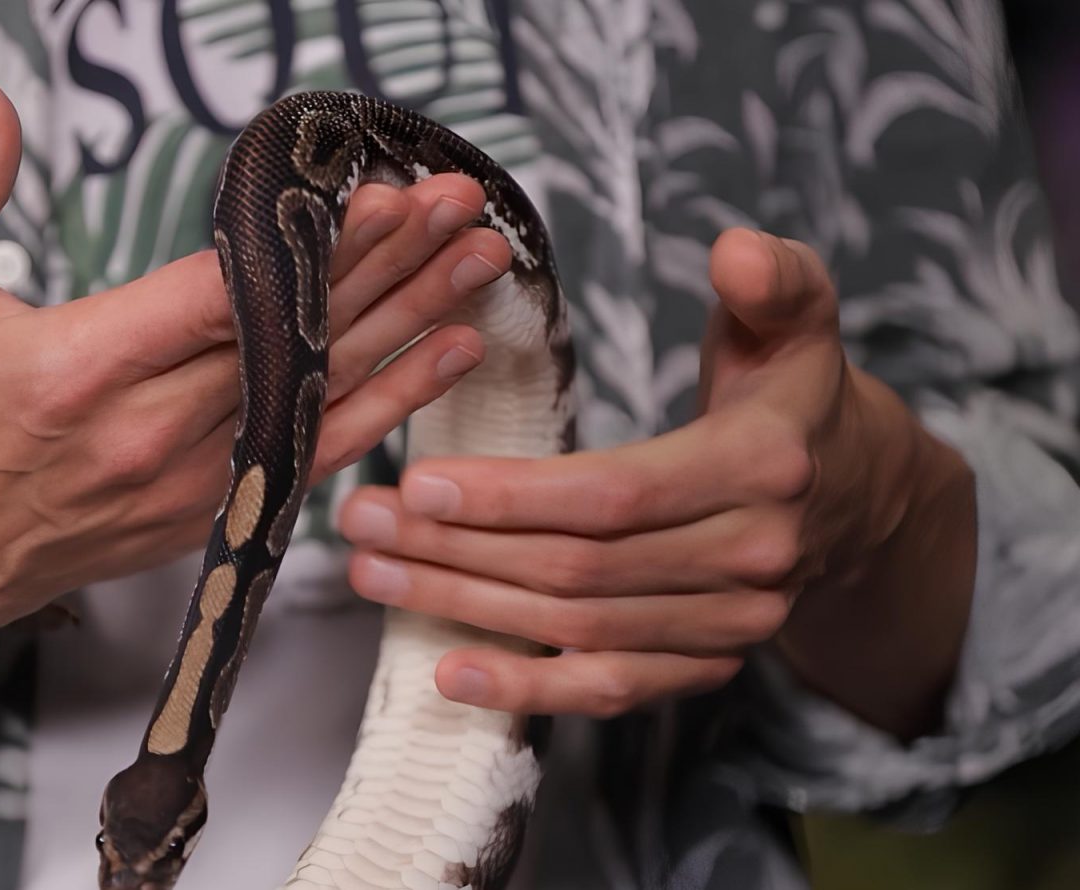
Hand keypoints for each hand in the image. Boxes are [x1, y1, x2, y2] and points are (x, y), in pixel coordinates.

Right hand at [0, 79, 513, 671]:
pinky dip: (385, 403)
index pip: (224, 297)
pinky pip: (312, 453)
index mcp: (77, 369)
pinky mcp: (206, 515)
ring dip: (407, 324)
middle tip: (461, 208)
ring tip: (481, 266)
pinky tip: (441, 355)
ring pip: (318, 393)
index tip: (381, 196)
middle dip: (387, 266)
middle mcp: (146, 432)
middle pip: (291, 340)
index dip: (312, 248)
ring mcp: (186, 483)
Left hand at [338, 229, 974, 735]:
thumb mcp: (795, 321)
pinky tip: (449, 672)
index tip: (419, 480)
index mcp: (762, 466)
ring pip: (577, 629)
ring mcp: (731, 625)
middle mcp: (752, 558)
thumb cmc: (787, 395)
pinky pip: (610, 689)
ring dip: (467, 606)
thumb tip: (736, 249)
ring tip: (375, 573)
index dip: (512, 497)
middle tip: (362, 522)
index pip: (616, 495)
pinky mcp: (706, 665)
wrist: (851, 496)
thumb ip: (772, 280)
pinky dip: (528, 691)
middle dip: (458, 549)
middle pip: (579, 568)